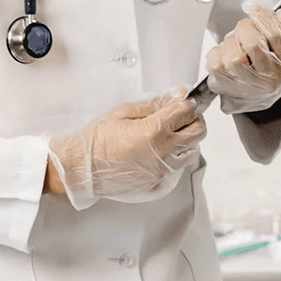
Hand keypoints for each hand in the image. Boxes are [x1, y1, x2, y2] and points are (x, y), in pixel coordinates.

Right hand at [47, 91, 206, 209]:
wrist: (81, 168)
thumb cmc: (97, 139)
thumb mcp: (123, 112)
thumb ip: (154, 104)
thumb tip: (176, 96)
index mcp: (153, 131)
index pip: (187, 111)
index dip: (187, 102)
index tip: (183, 100)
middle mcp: (163, 153)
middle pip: (198, 131)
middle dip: (193, 120)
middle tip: (180, 116)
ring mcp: (163, 171)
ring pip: (192, 150)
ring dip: (186, 139)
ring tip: (167, 135)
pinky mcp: (159, 183)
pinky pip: (178, 167)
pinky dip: (175, 156)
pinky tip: (158, 151)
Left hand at [206, 3, 280, 111]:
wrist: (259, 95)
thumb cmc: (272, 67)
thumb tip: (278, 15)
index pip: (275, 34)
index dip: (261, 16)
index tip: (253, 9)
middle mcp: (270, 77)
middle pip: (254, 43)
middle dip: (245, 28)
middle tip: (244, 29)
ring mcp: (247, 84)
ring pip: (233, 54)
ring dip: (231, 41)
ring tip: (236, 44)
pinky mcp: (226, 85)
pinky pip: (216, 61)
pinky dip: (217, 52)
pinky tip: (225, 54)